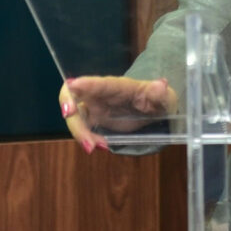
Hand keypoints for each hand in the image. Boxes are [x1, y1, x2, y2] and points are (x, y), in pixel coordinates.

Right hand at [59, 76, 177, 153]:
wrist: (153, 109)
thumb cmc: (156, 98)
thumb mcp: (163, 97)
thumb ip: (159, 93)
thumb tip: (160, 85)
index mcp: (116, 85)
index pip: (99, 82)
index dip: (85, 83)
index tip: (73, 85)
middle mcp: (100, 94)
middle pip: (73, 94)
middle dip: (67, 104)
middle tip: (70, 116)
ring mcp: (94, 107)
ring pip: (75, 115)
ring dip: (79, 132)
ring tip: (95, 148)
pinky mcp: (94, 120)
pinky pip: (82, 129)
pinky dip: (87, 139)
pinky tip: (101, 147)